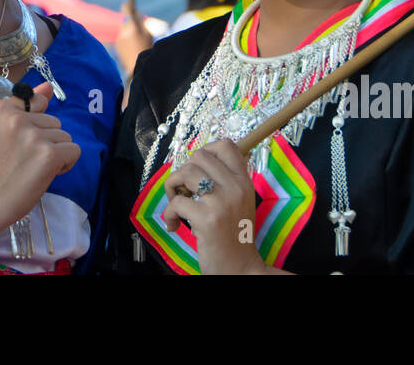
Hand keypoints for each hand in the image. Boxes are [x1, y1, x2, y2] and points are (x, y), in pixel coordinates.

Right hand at [0, 83, 80, 227]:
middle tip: (23, 160)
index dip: (33, 126)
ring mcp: (33, 135)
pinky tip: (45, 174)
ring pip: (64, 136)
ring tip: (32, 167)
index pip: (37, 103)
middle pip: (54, 121)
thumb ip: (26, 106)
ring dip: (55, 153)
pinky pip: (74, 151)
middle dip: (45, 141)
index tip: (16, 144)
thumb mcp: (1, 130)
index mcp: (0, 107)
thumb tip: (48, 86)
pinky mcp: (48, 154)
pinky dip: (65, 164)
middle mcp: (16, 117)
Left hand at [115, 3, 153, 77]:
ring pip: (124, 30)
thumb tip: (135, 13)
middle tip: (138, 25)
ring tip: (138, 42)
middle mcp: (123, 31)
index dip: (128, 6)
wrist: (138, 68)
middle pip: (126, 21)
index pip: (126, 10)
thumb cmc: (146, 49)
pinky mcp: (117, 46)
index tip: (129, 3)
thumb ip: (141, 22)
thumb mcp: (148, 34)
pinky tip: (133, 48)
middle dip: (131, 22)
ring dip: (130, 32)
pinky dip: (127, 40)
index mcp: (132, 27)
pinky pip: (123, 39)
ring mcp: (119, 39)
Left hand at [162, 139, 267, 274]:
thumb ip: (226, 181)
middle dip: (184, 171)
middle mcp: (235, 187)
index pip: (226, 145)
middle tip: (185, 190)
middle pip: (200, 156)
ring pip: (186, 172)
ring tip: (177, 204)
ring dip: (173, 187)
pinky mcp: (206, 219)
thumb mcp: (240, 202)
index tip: (199, 168)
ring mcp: (221, 202)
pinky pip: (176, 202)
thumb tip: (197, 162)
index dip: (206, 151)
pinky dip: (169, 214)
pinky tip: (175, 225)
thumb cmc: (235, 235)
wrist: (240, 268)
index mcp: (244, 181)